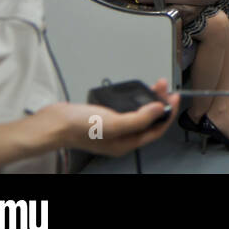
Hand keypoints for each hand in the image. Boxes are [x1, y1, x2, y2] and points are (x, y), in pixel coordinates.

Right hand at [39, 78, 178, 155]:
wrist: (54, 123)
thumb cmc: (80, 127)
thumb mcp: (115, 123)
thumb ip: (139, 118)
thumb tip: (160, 109)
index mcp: (127, 143)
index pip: (156, 129)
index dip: (168, 113)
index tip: (174, 97)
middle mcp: (122, 137)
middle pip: (149, 120)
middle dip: (160, 103)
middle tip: (164, 86)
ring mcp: (114, 127)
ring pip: (140, 113)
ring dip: (150, 99)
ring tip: (155, 85)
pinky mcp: (106, 117)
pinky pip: (128, 108)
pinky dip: (136, 99)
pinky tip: (136, 92)